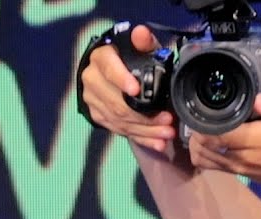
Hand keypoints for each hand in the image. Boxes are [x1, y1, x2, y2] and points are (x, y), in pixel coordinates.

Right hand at [78, 24, 176, 152]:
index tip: (136, 90)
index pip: (109, 69)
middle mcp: (92, 80)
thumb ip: (143, 42)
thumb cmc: (129, 59)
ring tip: (167, 134)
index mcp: (101, 59)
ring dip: (146, 130)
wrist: (110, 72)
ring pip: (120, 120)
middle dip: (145, 115)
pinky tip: (157, 143)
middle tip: (168, 120)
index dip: (122, 79)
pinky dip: (141, 138)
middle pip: (117, 103)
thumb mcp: (139, 48)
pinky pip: (120, 130)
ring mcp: (93, 101)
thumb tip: (141, 33)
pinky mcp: (98, 116)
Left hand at [185, 94, 260, 218]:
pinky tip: (205, 142)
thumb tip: (258, 98)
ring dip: (195, 141)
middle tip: (202, 115)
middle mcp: (240, 155)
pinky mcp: (234, 172)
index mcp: (254, 140)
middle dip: (197, 128)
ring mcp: (235, 166)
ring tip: (201, 127)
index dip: (205, 121)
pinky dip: (200, 153)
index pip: (217, 132)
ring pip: (201, 156)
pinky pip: (207, 165)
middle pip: (204, 143)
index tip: (207, 109)